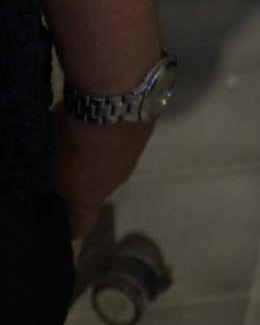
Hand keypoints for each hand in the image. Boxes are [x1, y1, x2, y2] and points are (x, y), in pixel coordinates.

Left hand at [51, 108, 154, 238]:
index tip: (57, 211)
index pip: (80, 228)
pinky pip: (125, 138)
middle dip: (84, 176)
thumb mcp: (49, 154)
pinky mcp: (145, 133)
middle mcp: (114, 183)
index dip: (68, 224)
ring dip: (102, 151)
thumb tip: (51, 169)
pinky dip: (116, 130)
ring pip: (113, 162)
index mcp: (88, 196)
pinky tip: (107, 111)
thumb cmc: (74, 132)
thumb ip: (51, 168)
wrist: (114, 96)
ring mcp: (133, 157)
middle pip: (97, 189)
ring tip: (89, 126)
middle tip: (67, 154)